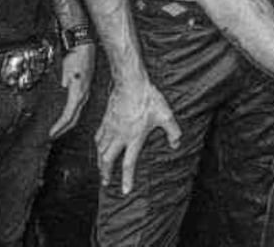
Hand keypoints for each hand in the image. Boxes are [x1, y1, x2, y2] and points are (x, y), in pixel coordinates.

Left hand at [49, 44, 94, 138]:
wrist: (86, 47)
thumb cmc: (75, 57)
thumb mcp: (65, 70)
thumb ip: (64, 82)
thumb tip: (63, 88)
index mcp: (78, 93)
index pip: (68, 116)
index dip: (59, 127)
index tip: (51, 133)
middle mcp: (83, 96)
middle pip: (74, 118)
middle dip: (63, 129)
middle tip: (52, 135)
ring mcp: (85, 93)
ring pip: (76, 114)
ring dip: (67, 123)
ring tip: (57, 128)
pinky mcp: (85, 90)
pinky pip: (77, 107)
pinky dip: (71, 115)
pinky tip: (66, 115)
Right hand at [95, 80, 179, 194]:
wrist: (130, 83)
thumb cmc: (148, 98)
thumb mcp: (166, 115)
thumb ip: (173, 131)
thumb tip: (176, 144)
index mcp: (134, 137)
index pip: (128, 164)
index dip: (127, 179)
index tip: (125, 191)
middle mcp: (119, 136)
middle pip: (108, 160)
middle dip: (105, 173)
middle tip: (105, 182)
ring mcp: (111, 128)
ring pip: (100, 150)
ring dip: (100, 162)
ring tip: (101, 168)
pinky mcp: (106, 119)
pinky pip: (98, 136)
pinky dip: (97, 145)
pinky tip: (98, 147)